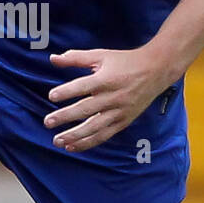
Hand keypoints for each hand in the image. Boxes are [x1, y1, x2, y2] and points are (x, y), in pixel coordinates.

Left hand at [44, 46, 172, 152]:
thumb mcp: (101, 55)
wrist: (155, 71)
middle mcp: (112, 97)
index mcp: (105, 79)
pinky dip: (88, 142)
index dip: (67, 92)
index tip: (51, 96)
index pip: (83, 87)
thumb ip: (76, 58)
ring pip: (94, 127)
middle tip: (47, 122)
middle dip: (65, 117)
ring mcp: (118, 111)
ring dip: (75, 135)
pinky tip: (73, 146)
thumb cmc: (125, 61)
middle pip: (86, 109)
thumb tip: (52, 59)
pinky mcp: (123, 121)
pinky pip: (104, 135)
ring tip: (57, 141)